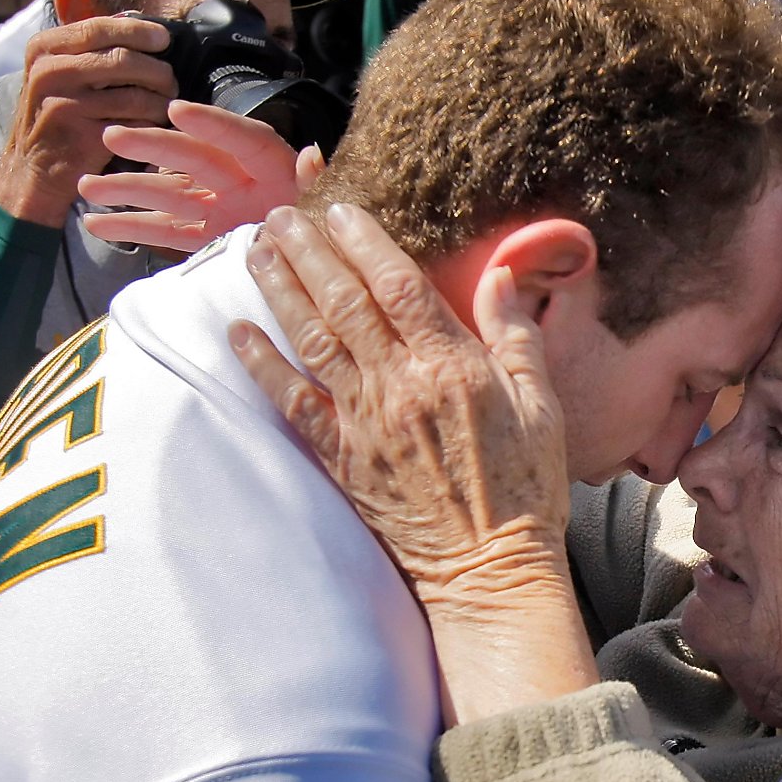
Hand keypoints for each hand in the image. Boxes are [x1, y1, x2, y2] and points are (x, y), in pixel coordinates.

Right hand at [0, 16, 175, 227]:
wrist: (30, 170)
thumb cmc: (55, 113)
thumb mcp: (56, 71)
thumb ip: (88, 43)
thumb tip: (136, 19)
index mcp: (43, 48)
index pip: (99, 27)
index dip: (138, 31)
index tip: (162, 39)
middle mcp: (50, 73)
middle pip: (125, 60)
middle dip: (158, 71)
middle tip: (170, 82)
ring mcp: (66, 106)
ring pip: (136, 95)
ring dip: (162, 101)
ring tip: (165, 106)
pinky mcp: (84, 138)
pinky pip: (136, 125)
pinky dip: (153, 125)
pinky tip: (154, 128)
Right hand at [79, 101, 321, 250]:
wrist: (330, 274)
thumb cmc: (334, 233)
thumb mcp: (332, 209)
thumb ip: (316, 183)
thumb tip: (312, 154)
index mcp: (275, 168)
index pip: (243, 139)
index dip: (213, 125)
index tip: (178, 110)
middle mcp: (241, 181)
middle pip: (193, 159)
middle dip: (153, 148)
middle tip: (114, 137)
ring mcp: (219, 208)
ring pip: (169, 195)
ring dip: (128, 190)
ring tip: (88, 186)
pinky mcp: (206, 236)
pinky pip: (167, 231)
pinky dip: (133, 228)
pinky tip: (96, 225)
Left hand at [231, 204, 594, 724]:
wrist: (492, 571)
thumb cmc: (526, 490)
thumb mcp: (542, 405)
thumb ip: (517, 337)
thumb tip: (501, 276)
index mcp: (454, 367)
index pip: (398, 285)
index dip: (364, 242)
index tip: (338, 210)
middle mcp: (400, 386)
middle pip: (343, 302)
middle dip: (308, 252)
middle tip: (280, 215)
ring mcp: (365, 423)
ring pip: (312, 340)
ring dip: (280, 290)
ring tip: (256, 250)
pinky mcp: (343, 460)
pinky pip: (292, 404)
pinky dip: (263, 365)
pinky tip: (239, 331)